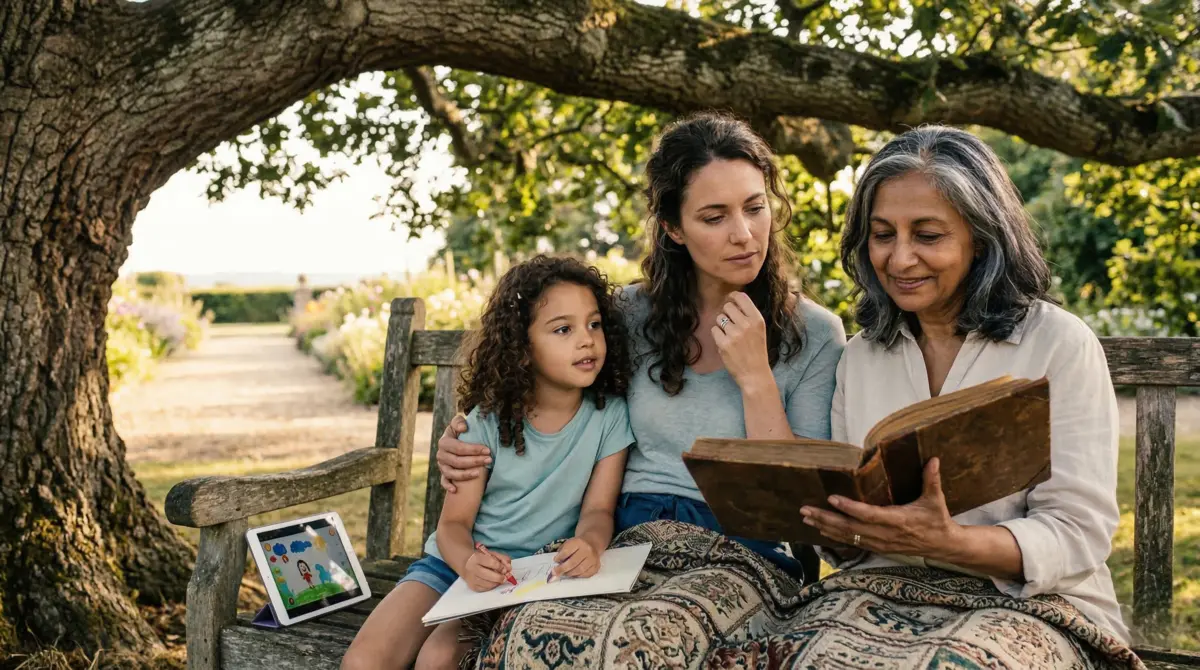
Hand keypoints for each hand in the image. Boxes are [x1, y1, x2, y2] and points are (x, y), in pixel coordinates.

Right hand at [436, 415, 490, 492]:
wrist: (455, 441)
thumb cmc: (460, 432)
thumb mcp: (458, 423)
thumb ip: (459, 421)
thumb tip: (464, 428)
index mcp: (444, 442)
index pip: (459, 447)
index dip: (474, 449)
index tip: (487, 450)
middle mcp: (441, 455)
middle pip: (457, 461)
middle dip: (474, 461)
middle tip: (489, 460)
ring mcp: (441, 466)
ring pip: (452, 473)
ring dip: (465, 474)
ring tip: (479, 473)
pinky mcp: (443, 474)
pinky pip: (444, 482)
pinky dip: (448, 486)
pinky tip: (455, 490)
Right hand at [463, 546, 511, 591]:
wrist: (465, 563)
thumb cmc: (481, 558)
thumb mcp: (491, 554)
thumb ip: (502, 559)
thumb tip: (509, 568)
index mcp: (476, 558)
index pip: (491, 563)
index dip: (500, 567)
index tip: (505, 569)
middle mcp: (472, 568)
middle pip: (488, 575)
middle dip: (499, 577)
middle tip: (505, 578)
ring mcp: (471, 578)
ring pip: (487, 584)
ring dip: (496, 583)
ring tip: (499, 580)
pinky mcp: (472, 586)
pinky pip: (484, 589)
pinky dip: (491, 586)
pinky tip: (493, 582)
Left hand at [551, 537, 601, 579]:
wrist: (592, 543)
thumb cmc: (577, 544)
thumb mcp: (569, 543)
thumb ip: (562, 552)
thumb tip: (556, 565)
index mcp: (579, 542)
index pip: (567, 552)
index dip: (559, 558)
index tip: (555, 561)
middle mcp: (587, 550)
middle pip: (573, 563)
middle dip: (562, 569)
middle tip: (555, 573)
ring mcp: (593, 559)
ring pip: (579, 570)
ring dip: (569, 573)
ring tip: (564, 573)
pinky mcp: (596, 566)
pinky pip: (586, 574)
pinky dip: (578, 576)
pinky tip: (573, 574)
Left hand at [711, 292, 771, 390]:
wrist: (755, 374)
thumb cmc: (756, 351)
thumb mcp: (759, 330)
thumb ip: (748, 316)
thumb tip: (731, 300)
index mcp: (757, 319)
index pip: (741, 297)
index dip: (732, 297)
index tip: (730, 300)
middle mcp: (746, 324)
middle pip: (727, 306)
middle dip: (726, 313)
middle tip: (730, 324)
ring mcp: (735, 334)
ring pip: (719, 318)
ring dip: (721, 325)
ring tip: (729, 336)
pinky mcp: (724, 344)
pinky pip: (714, 330)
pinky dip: (717, 335)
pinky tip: (725, 343)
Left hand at [800, 458, 962, 559]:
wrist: (943, 546)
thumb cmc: (937, 520)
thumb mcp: (935, 500)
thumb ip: (931, 479)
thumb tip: (933, 459)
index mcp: (897, 521)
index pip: (868, 514)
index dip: (849, 508)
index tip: (831, 498)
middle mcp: (885, 534)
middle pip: (850, 528)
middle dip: (825, 519)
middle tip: (805, 510)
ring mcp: (879, 543)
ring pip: (847, 537)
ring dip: (825, 527)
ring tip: (806, 518)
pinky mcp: (877, 548)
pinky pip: (852, 543)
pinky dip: (835, 536)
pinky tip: (820, 529)